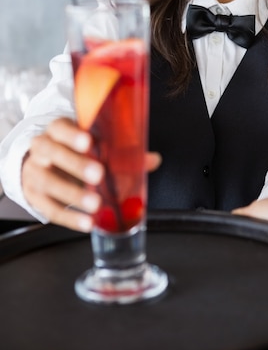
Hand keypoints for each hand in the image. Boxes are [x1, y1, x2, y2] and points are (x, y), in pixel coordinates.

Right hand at [21, 117, 161, 232]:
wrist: (41, 164)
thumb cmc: (72, 152)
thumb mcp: (92, 145)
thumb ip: (121, 152)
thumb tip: (152, 160)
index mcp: (57, 130)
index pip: (60, 127)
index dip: (72, 134)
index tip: (89, 141)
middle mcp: (42, 148)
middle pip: (52, 152)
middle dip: (76, 164)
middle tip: (98, 174)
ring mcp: (34, 172)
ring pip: (48, 182)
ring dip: (73, 194)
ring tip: (95, 204)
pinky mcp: (33, 196)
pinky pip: (49, 208)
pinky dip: (69, 218)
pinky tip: (87, 222)